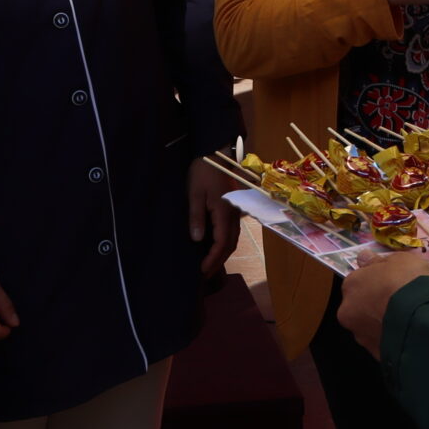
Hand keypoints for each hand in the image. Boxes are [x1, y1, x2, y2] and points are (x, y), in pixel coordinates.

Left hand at [188, 158, 240, 277]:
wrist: (215, 153)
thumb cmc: (203, 172)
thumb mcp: (194, 194)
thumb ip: (196, 217)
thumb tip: (198, 240)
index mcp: (224, 213)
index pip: (221, 243)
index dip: (212, 259)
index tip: (201, 271)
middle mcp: (233, 215)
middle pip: (230, 245)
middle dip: (218, 262)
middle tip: (204, 275)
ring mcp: (234, 212)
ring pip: (232, 239)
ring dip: (222, 254)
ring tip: (209, 265)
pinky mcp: (231, 209)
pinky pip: (230, 232)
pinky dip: (223, 244)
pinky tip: (213, 247)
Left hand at [340, 250, 428, 356]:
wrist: (421, 316)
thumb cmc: (408, 280)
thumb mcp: (398, 259)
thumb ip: (377, 261)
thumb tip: (362, 257)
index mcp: (351, 285)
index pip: (358, 281)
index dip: (375, 281)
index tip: (391, 283)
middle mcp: (348, 312)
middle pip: (360, 306)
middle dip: (374, 305)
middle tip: (398, 303)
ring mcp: (360, 335)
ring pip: (370, 327)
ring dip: (382, 323)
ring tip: (406, 321)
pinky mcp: (374, 354)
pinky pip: (383, 343)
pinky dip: (392, 338)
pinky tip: (408, 334)